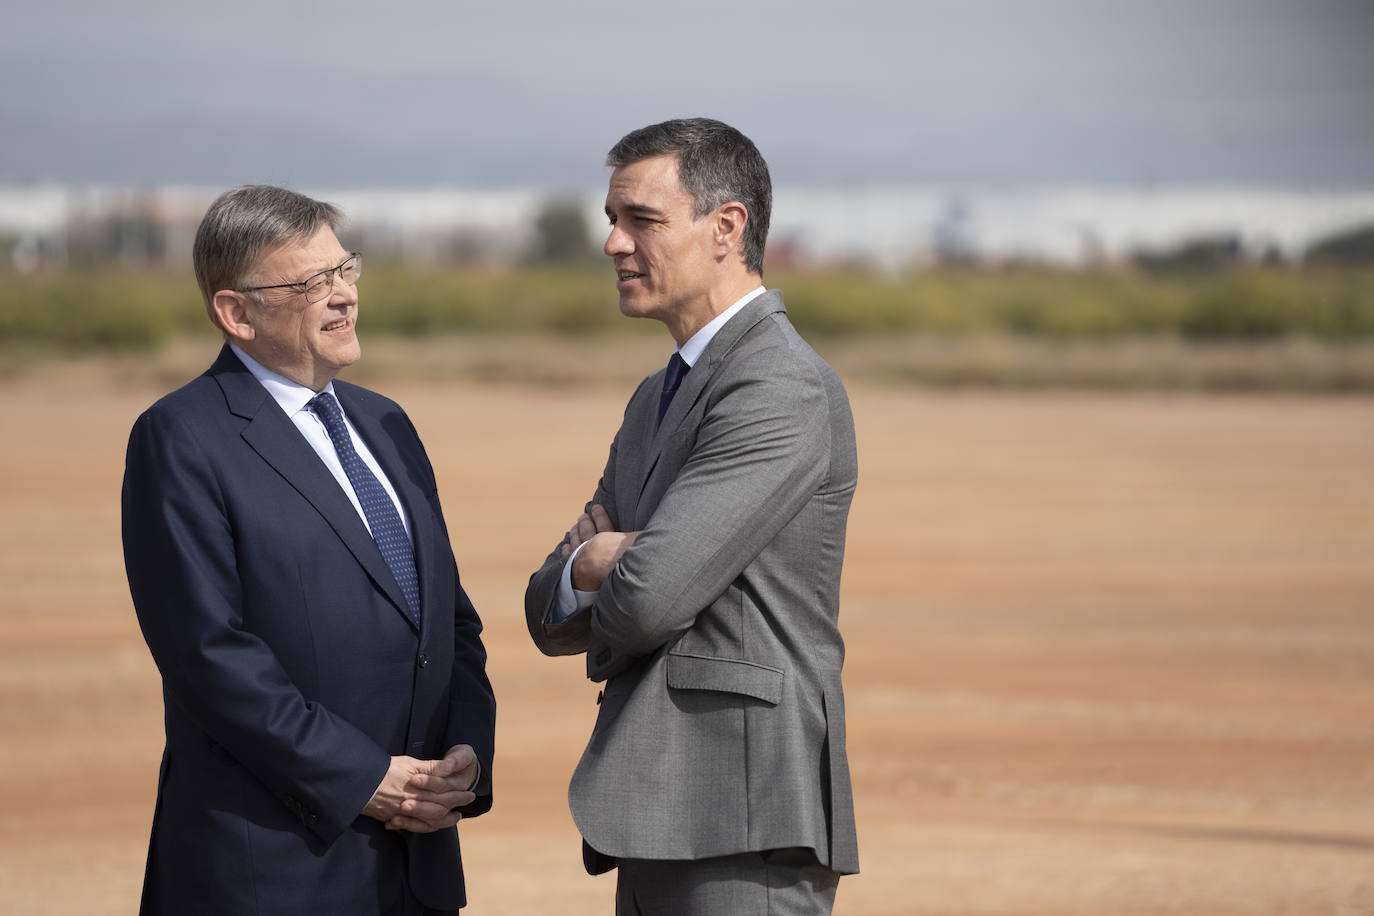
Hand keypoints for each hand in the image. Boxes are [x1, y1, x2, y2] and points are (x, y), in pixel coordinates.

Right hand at [363, 747, 477, 832]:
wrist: (359, 782)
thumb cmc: (385, 769)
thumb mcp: (409, 763)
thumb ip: (429, 768)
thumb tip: (446, 769)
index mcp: (418, 787)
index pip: (445, 793)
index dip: (459, 794)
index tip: (470, 792)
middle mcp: (413, 802)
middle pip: (440, 808)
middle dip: (456, 805)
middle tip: (468, 802)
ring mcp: (403, 813)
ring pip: (429, 821)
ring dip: (444, 821)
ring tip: (455, 817)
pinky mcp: (394, 818)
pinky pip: (413, 827)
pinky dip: (425, 827)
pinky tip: (433, 825)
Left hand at [560, 504, 639, 591]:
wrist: (596, 570)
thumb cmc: (617, 560)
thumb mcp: (632, 545)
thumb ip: (639, 538)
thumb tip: (655, 529)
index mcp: (607, 540)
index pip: (604, 526)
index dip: (600, 516)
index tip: (596, 507)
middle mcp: (593, 545)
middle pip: (587, 532)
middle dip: (584, 523)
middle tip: (582, 516)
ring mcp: (581, 555)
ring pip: (576, 540)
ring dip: (574, 532)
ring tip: (574, 526)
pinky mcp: (572, 565)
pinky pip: (568, 555)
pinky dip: (566, 550)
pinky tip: (565, 546)